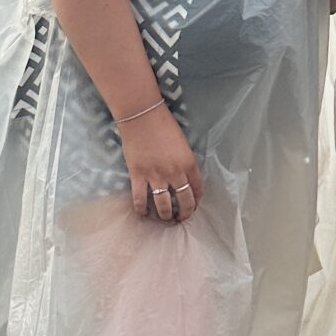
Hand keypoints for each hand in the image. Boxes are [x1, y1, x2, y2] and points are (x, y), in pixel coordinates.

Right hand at [117, 103, 204, 222]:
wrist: (142, 116)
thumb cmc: (163, 124)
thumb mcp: (182, 143)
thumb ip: (184, 161)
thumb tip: (183, 176)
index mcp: (189, 163)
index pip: (198, 188)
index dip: (197, 200)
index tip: (194, 205)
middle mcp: (175, 173)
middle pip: (184, 200)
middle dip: (185, 213)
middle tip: (182, 218)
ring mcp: (156, 176)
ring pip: (164, 204)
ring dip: (165, 214)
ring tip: (165, 218)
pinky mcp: (138, 176)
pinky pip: (140, 199)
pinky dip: (142, 209)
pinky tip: (143, 214)